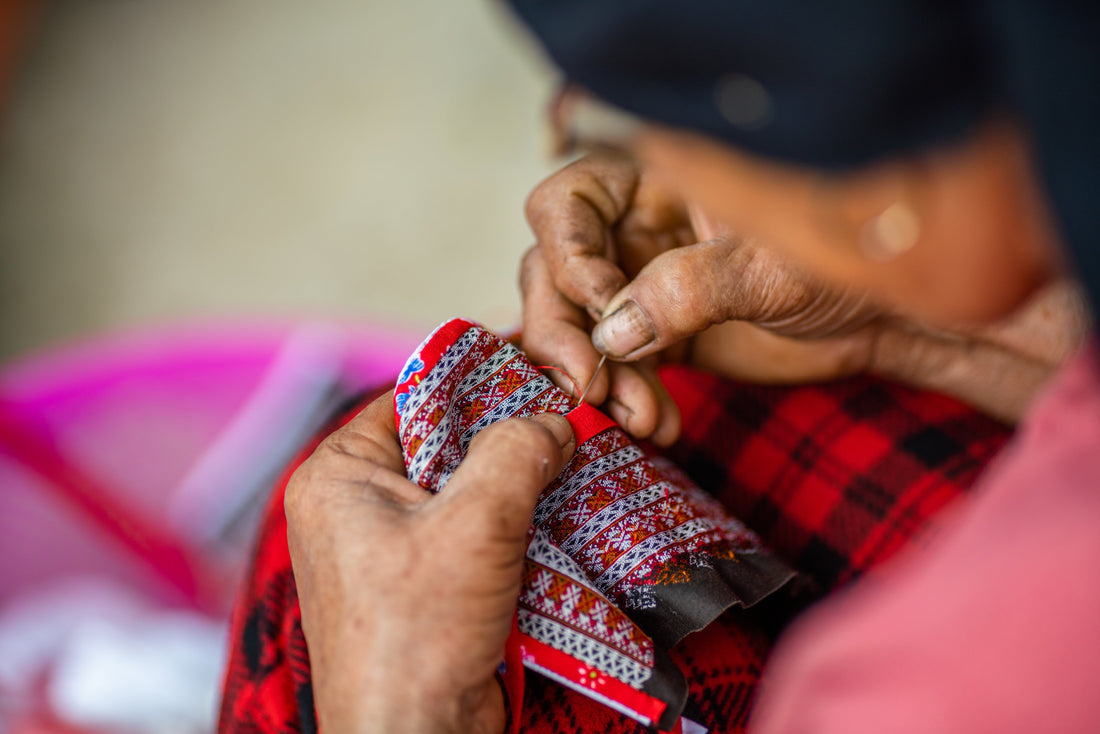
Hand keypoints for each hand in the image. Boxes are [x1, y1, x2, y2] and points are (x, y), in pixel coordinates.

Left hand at [285, 393, 575, 733]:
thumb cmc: (419, 633)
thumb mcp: (475, 523)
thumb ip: (516, 453)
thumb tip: (554, 420)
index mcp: (338, 475)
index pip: (414, 397)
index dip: (479, 383)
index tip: (541, 373)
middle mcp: (354, 506)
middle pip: (445, 445)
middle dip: (509, 439)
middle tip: (570, 421)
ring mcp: (387, 550)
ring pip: (465, 492)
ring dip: (518, 488)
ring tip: (575, 466)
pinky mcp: (420, 587)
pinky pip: (472, 537)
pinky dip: (514, 530)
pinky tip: (560, 520)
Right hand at [521, 153, 879, 443]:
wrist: (879, 318)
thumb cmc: (843, 264)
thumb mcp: (770, 268)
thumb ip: (690, 288)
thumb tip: (612, 330)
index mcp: (657, 178)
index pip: (567, 200)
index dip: (568, 254)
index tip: (606, 309)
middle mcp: (633, 225)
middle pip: (550, 269)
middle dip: (564, 332)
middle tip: (589, 385)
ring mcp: (637, 280)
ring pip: (572, 323)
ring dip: (592, 375)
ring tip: (640, 416)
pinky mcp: (651, 333)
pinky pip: (608, 363)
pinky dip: (622, 397)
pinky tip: (655, 422)